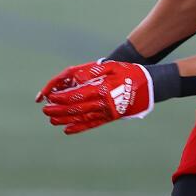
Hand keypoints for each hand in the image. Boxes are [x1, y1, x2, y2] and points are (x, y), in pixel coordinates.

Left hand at [37, 60, 152, 133]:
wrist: (150, 86)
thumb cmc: (128, 72)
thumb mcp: (111, 66)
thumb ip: (93, 71)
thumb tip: (76, 77)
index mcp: (102, 89)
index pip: (77, 95)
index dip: (62, 97)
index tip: (50, 98)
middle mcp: (104, 103)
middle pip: (77, 109)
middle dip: (59, 110)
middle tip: (45, 111)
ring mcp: (107, 112)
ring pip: (83, 118)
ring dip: (66, 120)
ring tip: (52, 120)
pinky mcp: (111, 117)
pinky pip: (93, 124)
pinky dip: (79, 127)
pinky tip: (68, 130)